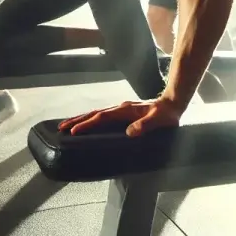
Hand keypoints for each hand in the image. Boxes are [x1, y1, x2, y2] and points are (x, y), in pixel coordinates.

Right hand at [59, 96, 184, 137]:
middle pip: (95, 113)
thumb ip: (146, 125)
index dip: (88, 124)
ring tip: (67, 125)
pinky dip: (91, 119)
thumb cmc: (167, 114)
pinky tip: (88, 124)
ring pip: (97, 113)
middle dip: (78, 120)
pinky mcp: (123, 113)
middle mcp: (121, 108)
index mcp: (126, 110)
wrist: (173, 103)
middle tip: (61, 127)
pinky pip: (103, 116)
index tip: (74, 131)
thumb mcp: (159, 121)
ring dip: (82, 119)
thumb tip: (130, 132)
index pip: (102, 118)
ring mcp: (121, 109)